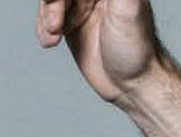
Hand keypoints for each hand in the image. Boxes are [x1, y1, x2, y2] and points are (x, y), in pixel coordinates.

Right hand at [34, 0, 165, 104]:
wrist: (132, 84)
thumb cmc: (137, 47)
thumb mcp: (128, 9)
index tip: (55, 1)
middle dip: (52, 2)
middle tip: (55, 20)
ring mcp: (82, 7)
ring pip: (51, 1)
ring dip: (45, 16)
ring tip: (53, 35)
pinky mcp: (71, 26)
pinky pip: (46, 19)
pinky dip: (42, 29)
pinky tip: (50, 42)